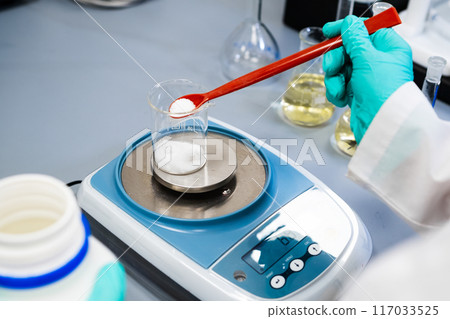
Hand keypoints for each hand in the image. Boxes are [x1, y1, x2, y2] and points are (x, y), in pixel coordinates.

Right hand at [322, 16, 412, 142]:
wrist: (381, 124)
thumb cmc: (384, 93)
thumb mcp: (368, 59)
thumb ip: (355, 39)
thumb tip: (349, 24)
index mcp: (388, 48)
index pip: (364, 30)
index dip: (346, 30)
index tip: (329, 32)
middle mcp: (378, 62)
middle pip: (347, 50)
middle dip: (336, 60)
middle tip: (332, 67)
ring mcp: (366, 78)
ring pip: (340, 68)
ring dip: (334, 78)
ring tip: (340, 88)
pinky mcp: (356, 92)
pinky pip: (338, 84)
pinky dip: (336, 90)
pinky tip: (342, 98)